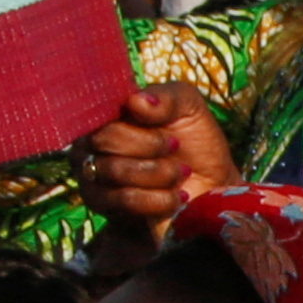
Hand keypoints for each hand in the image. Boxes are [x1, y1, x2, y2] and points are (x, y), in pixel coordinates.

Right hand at [75, 83, 238, 229]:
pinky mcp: (100, 205)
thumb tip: (135, 101)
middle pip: (104, 138)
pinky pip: (124, 199)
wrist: (211, 189)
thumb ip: (166, 97)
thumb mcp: (190, 108)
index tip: (173, 138)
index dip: (139, 125)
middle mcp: (91, 140)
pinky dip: (158, 199)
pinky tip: (176, 197)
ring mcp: (91, 173)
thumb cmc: (195, 142)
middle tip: (177, 150)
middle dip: (151, 147)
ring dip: (159, 174)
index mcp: (109, 111)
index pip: (103, 110)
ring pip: (114, 171)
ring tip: (181, 174)